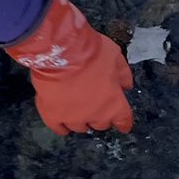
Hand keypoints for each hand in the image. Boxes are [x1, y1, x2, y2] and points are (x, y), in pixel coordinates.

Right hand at [3, 0, 134, 135]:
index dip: (123, 122)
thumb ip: (123, 74)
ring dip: (81, 120)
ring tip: (79, 111)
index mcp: (113, 103)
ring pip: (80, 127)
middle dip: (101, 116)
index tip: (123, 125)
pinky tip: (62, 121)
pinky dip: (61, 125)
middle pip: (100, 125)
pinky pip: (58, 128)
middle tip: (97, 106)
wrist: (59, 50)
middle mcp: (94, 115)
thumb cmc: (89, 52)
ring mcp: (72, 117)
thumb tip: (126, 85)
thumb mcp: (115, 57)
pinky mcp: (52, 114)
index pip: (123, 120)